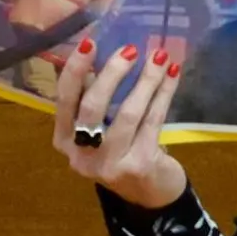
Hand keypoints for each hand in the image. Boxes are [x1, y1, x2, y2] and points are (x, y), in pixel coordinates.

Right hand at [55, 39, 187, 211]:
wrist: (149, 193)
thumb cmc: (122, 149)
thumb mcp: (100, 127)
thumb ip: (94, 96)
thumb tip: (100, 51)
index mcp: (65, 140)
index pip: (63, 100)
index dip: (75, 70)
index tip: (90, 42)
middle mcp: (81, 155)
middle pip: (92, 108)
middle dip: (112, 74)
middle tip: (131, 49)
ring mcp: (109, 164)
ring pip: (127, 113)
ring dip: (146, 81)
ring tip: (160, 56)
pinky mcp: (138, 165)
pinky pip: (153, 121)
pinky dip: (163, 94)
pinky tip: (173, 74)